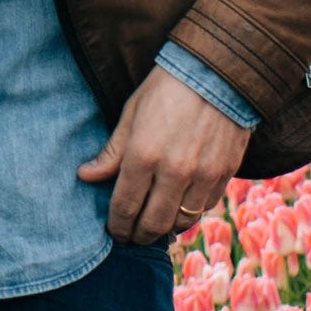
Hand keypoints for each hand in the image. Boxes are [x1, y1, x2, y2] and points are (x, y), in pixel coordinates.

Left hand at [79, 68, 252, 245]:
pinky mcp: (225, 173)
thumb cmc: (167, 89)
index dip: (117, 225)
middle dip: (138, 235)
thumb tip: (86, 176)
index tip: (114, 231)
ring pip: (181, 221)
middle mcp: (174, 171)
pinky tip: (179, 211)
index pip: (125, 206)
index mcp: (143, 155)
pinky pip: (204, 208)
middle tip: (132, 236)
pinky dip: (190, 215)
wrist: (218, 73)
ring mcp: (203, 175)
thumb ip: (112, 151)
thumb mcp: (131, 114)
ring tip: (154, 226)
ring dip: (165, 230)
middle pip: (153, 223)